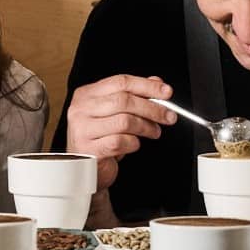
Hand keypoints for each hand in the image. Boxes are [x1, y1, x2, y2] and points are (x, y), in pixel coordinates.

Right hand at [66, 75, 177, 192]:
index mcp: (86, 94)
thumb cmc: (98, 138)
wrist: (84, 167)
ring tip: (154, 131)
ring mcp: (83, 129)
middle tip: (168, 116)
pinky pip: (120, 142)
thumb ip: (133, 95)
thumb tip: (156, 82)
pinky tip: (134, 144)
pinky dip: (134, 143)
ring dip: (146, 127)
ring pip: (124, 121)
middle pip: (124, 100)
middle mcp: (81, 109)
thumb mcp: (114, 113)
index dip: (147, 86)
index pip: (120, 82)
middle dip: (152, 108)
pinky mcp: (89, 149)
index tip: (166, 92)